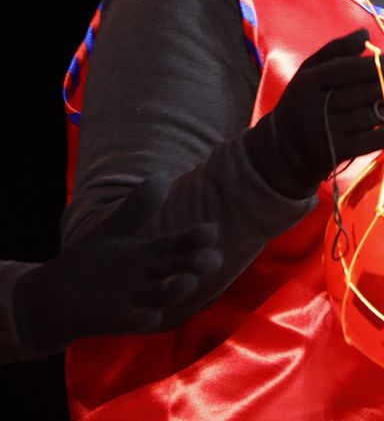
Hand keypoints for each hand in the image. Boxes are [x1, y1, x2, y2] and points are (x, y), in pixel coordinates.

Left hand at [13, 175, 222, 353]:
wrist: (56, 299)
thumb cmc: (91, 263)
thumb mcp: (115, 231)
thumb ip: (139, 207)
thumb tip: (164, 176)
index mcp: (152, 254)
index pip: (182, 243)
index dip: (197, 238)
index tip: (211, 231)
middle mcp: (151, 278)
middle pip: (180, 268)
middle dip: (197, 264)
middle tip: (213, 259)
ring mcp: (138, 300)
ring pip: (164, 295)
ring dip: (176, 290)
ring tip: (187, 281)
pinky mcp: (120, 320)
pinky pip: (137, 321)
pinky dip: (144, 318)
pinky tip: (151, 314)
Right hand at [243, 29, 383, 197]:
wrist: (283, 151)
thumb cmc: (304, 102)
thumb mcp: (310, 72)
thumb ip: (336, 50)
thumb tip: (365, 33)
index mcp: (309, 83)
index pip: (343, 70)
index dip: (371, 65)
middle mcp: (316, 107)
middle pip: (363, 93)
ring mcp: (327, 132)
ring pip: (371, 116)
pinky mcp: (338, 152)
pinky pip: (371, 142)